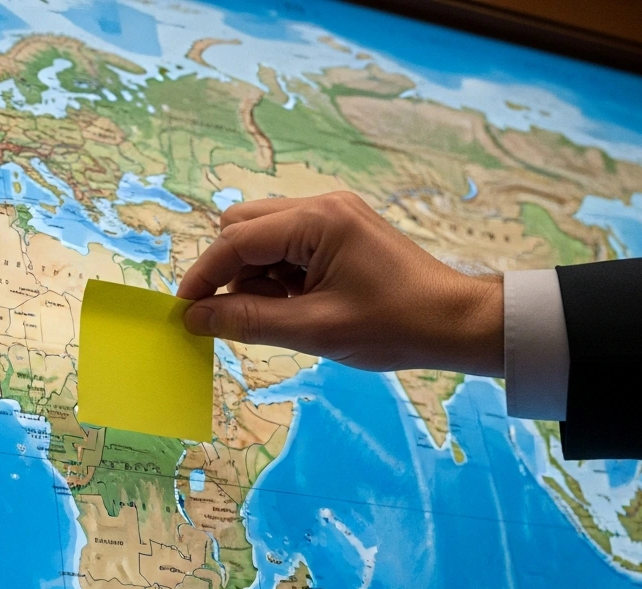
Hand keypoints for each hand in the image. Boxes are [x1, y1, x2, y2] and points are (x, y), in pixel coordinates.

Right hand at [177, 192, 504, 376]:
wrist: (457, 322)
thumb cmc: (393, 326)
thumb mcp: (314, 330)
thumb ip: (246, 321)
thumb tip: (194, 318)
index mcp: (317, 220)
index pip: (237, 240)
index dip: (204, 276)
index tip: (184, 312)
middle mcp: (322, 205)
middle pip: (244, 227)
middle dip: (231, 272)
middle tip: (243, 316)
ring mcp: (333, 215)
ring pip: (264, 236)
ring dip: (256, 276)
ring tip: (284, 314)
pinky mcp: (341, 231)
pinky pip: (289, 246)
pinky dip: (279, 276)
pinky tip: (300, 305)